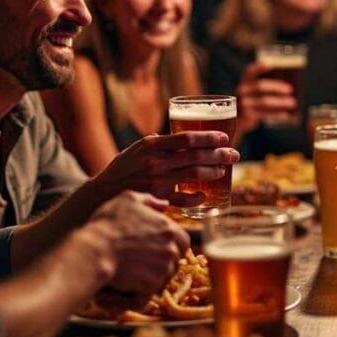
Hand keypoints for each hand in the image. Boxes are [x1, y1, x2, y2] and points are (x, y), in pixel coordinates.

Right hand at [85, 191, 189, 294]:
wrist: (94, 250)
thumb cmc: (108, 223)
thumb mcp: (128, 199)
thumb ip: (150, 200)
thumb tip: (165, 205)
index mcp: (169, 228)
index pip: (183, 241)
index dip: (171, 245)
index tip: (155, 247)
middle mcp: (171, 248)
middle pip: (175, 260)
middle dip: (162, 262)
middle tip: (142, 261)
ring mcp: (163, 268)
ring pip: (164, 277)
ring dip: (152, 277)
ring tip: (133, 272)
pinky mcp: (152, 285)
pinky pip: (151, 291)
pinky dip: (140, 291)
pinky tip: (127, 284)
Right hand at [95, 132, 238, 205]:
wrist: (102, 192)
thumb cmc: (123, 169)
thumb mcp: (137, 149)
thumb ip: (159, 144)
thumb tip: (183, 138)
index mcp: (152, 145)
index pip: (187, 138)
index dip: (209, 136)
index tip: (224, 137)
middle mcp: (156, 162)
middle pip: (196, 156)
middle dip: (220, 154)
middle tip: (234, 154)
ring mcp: (157, 181)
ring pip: (194, 175)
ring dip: (213, 172)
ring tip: (223, 170)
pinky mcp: (157, 199)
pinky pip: (183, 199)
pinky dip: (196, 197)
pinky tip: (205, 194)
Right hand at [236, 62, 296, 133]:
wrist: (237, 119)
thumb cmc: (252, 101)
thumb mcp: (254, 92)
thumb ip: (265, 87)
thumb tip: (288, 88)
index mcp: (244, 82)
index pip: (249, 72)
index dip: (258, 68)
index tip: (270, 65)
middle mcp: (242, 91)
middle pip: (260, 87)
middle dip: (276, 87)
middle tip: (290, 89)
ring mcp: (243, 103)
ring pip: (264, 101)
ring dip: (280, 102)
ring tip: (292, 103)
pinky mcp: (247, 115)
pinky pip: (264, 113)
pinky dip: (276, 114)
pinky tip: (286, 114)